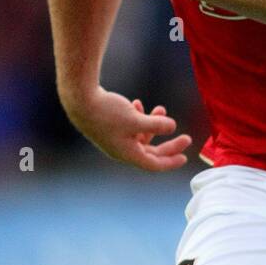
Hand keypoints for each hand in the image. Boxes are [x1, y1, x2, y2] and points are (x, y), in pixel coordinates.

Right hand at [63, 87, 190, 171]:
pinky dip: (138, 117)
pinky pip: (130, 127)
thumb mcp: (135, 119)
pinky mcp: (111, 127)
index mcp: (128, 153)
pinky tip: (138, 103)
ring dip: (153, 125)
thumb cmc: (106, 112)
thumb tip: (172, 126)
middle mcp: (122, 149)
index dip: (171, 162)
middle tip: (186, 138)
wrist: (79, 101)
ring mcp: (116, 139)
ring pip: (141, 137)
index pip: (154, 163)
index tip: (185, 157)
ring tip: (161, 108)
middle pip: (151, 152)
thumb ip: (156, 124)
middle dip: (169, 145)